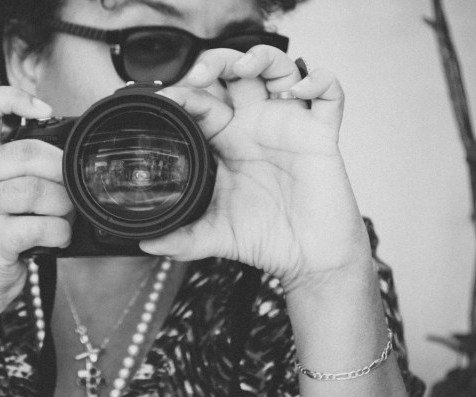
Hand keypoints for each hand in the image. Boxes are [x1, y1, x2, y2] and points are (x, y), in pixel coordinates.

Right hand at [0, 87, 72, 329]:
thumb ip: (14, 173)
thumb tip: (66, 160)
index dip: (15, 97)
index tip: (44, 111)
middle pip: (26, 151)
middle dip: (60, 170)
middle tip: (68, 188)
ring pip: (37, 190)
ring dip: (63, 206)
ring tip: (63, 217)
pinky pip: (41, 227)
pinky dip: (60, 233)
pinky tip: (56, 239)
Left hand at [140, 46, 370, 291]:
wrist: (307, 258)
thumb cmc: (265, 240)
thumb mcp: (215, 235)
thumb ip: (181, 238)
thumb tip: (145, 244)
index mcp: (227, 142)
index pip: (203, 102)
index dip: (186, 93)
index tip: (169, 99)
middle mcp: (256, 127)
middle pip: (237, 73)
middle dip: (217, 62)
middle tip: (201, 75)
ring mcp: (289, 126)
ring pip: (279, 70)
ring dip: (262, 57)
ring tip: (245, 67)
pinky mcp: (321, 135)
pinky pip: (330, 94)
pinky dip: (319, 80)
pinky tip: (300, 90)